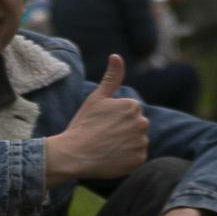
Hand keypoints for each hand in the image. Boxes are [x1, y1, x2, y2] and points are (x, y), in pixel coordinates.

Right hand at [47, 54, 148, 185]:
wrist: (73, 154)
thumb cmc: (83, 124)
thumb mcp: (96, 98)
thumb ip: (111, 77)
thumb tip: (116, 55)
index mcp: (133, 106)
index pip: (129, 113)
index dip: (114, 120)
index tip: (100, 125)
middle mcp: (142, 122)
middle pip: (135, 127)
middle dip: (122, 132)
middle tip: (102, 137)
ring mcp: (141, 142)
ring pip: (136, 142)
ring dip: (125, 145)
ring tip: (106, 148)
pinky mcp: (139, 159)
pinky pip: (136, 158)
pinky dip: (126, 159)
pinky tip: (111, 158)